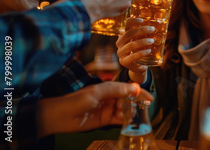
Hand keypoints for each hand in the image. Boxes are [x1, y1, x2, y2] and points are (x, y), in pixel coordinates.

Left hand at [37, 82, 152, 136]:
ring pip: (125, 110)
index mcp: (108, 88)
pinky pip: (118, 120)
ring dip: (132, 112)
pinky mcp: (105, 120)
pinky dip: (125, 120)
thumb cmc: (77, 100)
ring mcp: (108, 109)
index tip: (149, 97)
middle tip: (146, 108)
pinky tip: (130, 121)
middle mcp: (110, 98)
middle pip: (129, 99)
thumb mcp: (97, 92)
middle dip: (137, 103)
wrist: (60, 116)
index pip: (128, 88)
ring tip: (137, 115)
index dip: (139, 92)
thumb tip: (134, 88)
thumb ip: (116, 90)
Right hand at [116, 17, 155, 83]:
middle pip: (128, 33)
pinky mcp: (124, 62)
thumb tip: (155, 25)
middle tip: (152, 29)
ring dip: (143, 42)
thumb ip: (144, 34)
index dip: (133, 21)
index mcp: (123, 35)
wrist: (138, 66)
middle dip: (141, 30)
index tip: (142, 20)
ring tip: (152, 41)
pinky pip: (132, 56)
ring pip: (130, 45)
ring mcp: (121, 53)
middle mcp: (119, 43)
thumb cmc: (140, 50)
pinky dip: (141, 53)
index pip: (126, 25)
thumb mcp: (141, 41)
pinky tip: (148, 51)